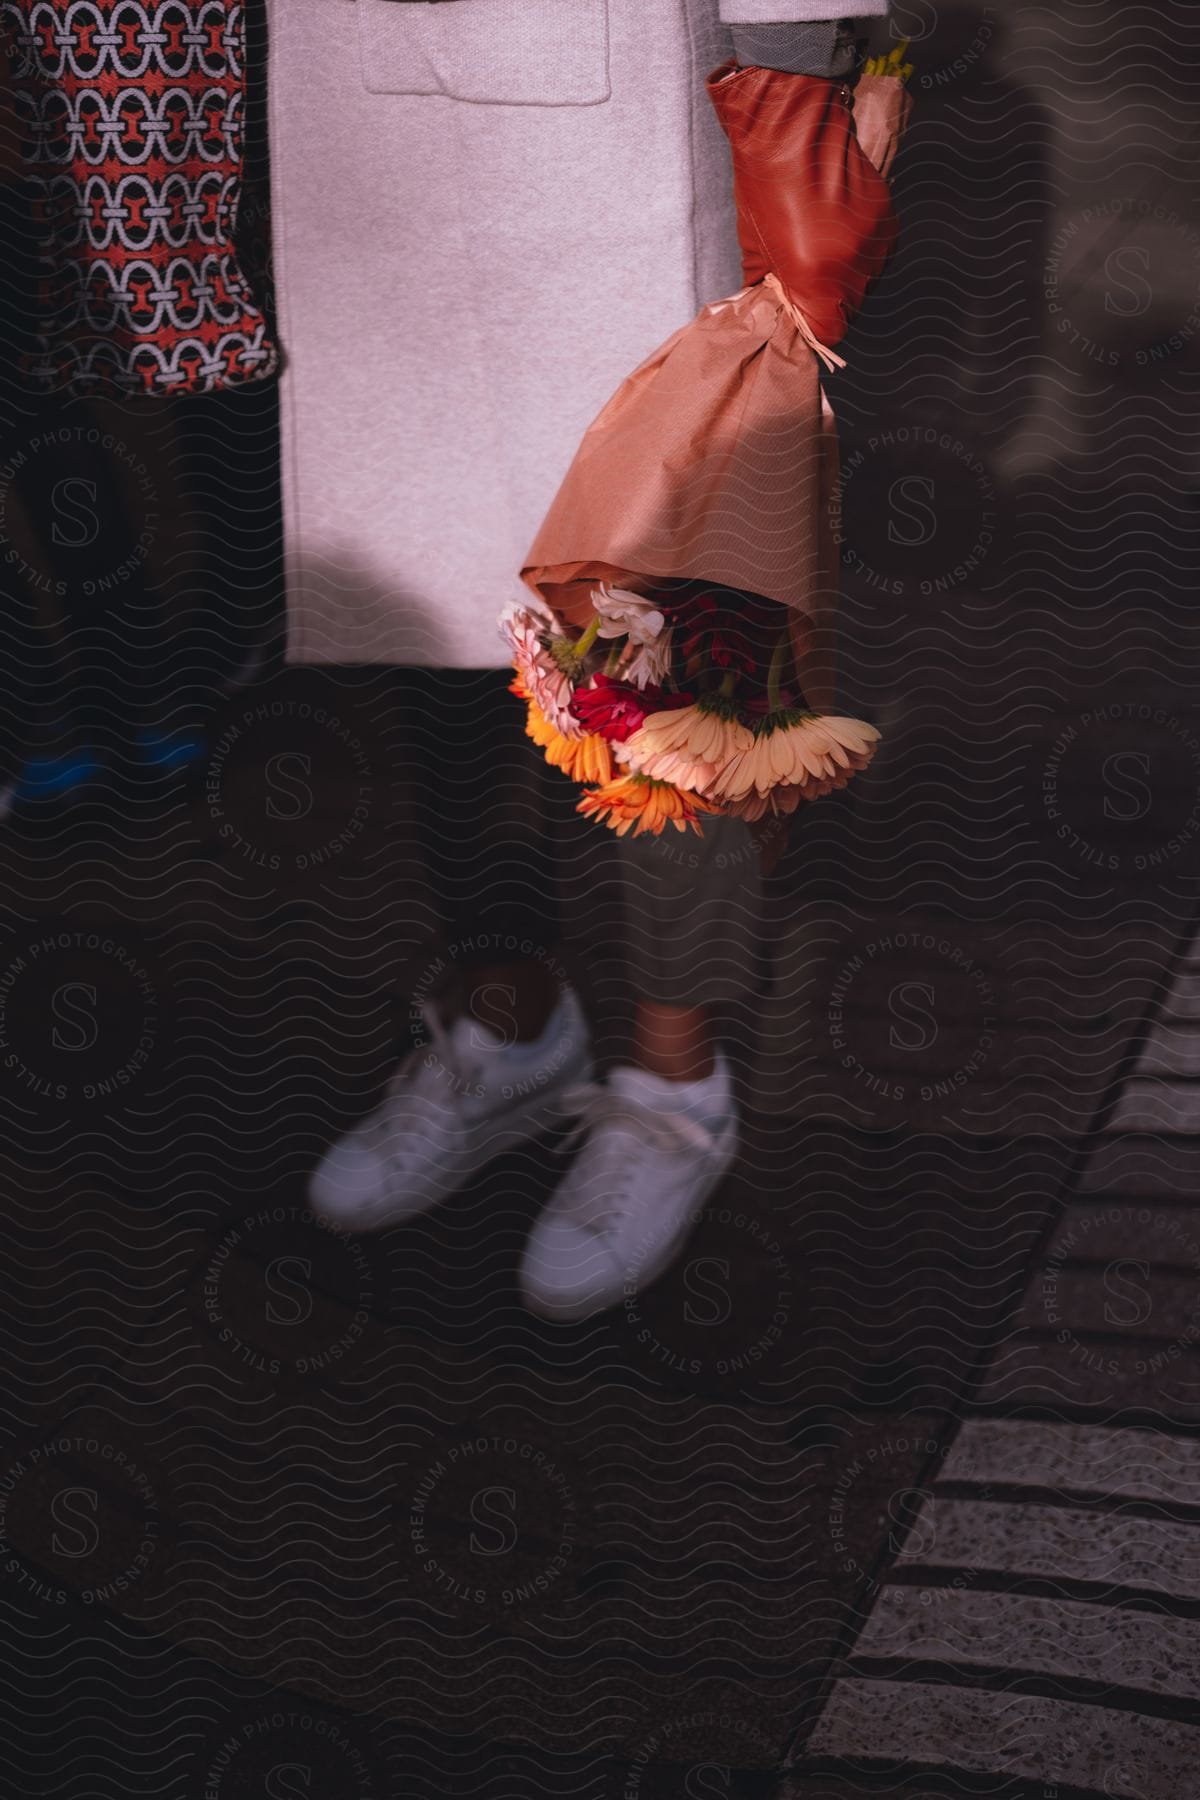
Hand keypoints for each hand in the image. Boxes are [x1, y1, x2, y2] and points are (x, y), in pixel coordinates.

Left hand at [706, 60, 898, 348]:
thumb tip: (779, 307)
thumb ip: (771, 286)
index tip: (801, 313)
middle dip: (827, 299)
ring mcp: (875, 241)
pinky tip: (838, 225)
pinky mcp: (888, 217)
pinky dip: (859, 248)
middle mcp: (852, 266)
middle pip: (847, 308)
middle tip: (806, 273)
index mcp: (816, 277)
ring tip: (821, 242)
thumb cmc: (764, 182)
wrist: (793, 122)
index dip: (813, 326)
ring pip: (864, 280)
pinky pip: (876, 251)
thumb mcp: (756, 246)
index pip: (828, 332)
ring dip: (844, 272)